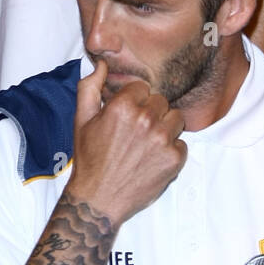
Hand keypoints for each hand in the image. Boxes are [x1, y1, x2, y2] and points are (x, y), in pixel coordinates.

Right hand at [66, 60, 186, 228]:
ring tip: (147, 143)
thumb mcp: (81, 120)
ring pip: (176, 118)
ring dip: (164, 128)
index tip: (126, 115)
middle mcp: (146, 120)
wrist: (99, 199)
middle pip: (160, 101)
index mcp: (123, 106)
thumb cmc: (90, 159)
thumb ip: (89, 87)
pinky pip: (182, 143)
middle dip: (150, 112)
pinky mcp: (175, 159)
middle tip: (136, 131)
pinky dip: (171, 150)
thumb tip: (101, 64)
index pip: (142, 87)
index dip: (134, 100)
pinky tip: (153, 158)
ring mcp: (163, 140)